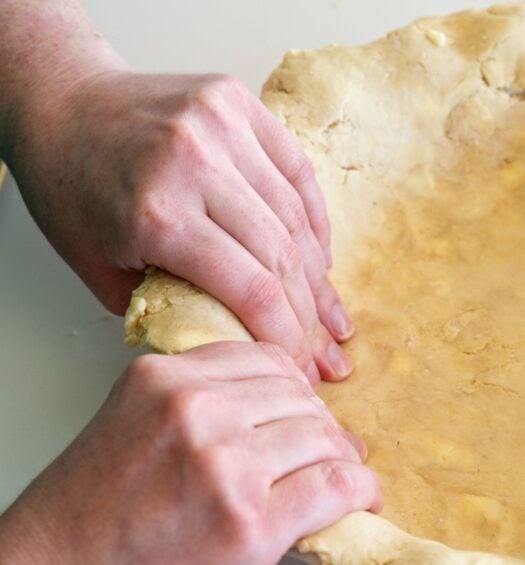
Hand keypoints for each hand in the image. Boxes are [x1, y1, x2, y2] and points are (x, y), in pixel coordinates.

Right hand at [0, 342, 380, 564]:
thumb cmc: (81, 531)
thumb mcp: (129, 430)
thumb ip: (195, 408)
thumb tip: (279, 410)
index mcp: (163, 380)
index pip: (268, 360)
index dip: (296, 393)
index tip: (303, 417)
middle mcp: (195, 411)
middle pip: (301, 398)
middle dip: (320, 429)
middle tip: (324, 456)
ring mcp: (224, 465)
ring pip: (325, 439)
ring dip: (341, 462)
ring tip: (339, 482)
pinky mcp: (250, 523)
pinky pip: (337, 486)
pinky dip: (359, 493)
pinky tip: (358, 501)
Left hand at [8, 69, 351, 383]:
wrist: (60, 105)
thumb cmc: (73, 190)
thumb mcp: (103, 272)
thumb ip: (170, 310)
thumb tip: (234, 350)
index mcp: (158, 214)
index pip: (253, 290)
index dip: (287, 336)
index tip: (300, 368)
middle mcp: (196, 164)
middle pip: (283, 256)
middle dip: (310, 316)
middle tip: (325, 354)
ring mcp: (222, 127)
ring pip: (296, 217)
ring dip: (319, 276)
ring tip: (331, 316)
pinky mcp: (239, 103)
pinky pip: (298, 171)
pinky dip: (315, 221)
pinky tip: (321, 259)